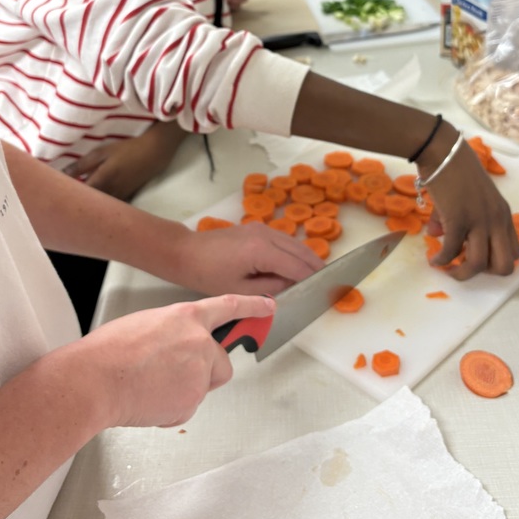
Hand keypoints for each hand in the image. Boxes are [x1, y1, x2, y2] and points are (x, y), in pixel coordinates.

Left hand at [64, 122, 187, 200]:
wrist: (155, 153)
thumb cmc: (127, 149)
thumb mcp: (102, 152)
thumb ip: (82, 164)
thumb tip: (63, 174)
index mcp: (102, 181)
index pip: (79, 197)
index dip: (66, 200)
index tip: (55, 199)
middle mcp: (110, 194)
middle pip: (88, 207)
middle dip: (75, 207)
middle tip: (62, 205)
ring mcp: (119, 198)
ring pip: (99, 210)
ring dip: (88, 208)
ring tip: (76, 205)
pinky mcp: (126, 198)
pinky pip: (109, 208)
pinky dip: (100, 208)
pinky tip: (94, 204)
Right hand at [83, 294, 276, 427]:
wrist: (97, 379)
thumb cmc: (109, 352)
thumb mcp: (145, 324)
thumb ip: (172, 332)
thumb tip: (175, 347)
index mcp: (186, 317)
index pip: (228, 307)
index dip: (251, 306)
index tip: (268, 307)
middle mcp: (199, 342)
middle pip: (222, 362)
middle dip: (207, 372)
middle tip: (175, 376)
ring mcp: (199, 372)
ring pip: (202, 387)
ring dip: (184, 390)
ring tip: (150, 386)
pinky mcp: (192, 400)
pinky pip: (186, 408)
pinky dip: (171, 409)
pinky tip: (148, 399)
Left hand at [172, 221, 323, 295]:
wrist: (186, 253)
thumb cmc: (208, 275)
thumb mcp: (240, 290)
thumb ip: (271, 289)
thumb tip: (294, 287)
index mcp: (262, 251)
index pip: (297, 267)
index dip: (315, 280)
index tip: (329, 291)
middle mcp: (266, 234)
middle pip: (301, 251)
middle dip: (317, 268)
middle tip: (332, 284)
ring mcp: (262, 228)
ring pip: (295, 243)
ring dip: (308, 259)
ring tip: (320, 277)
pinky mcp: (257, 228)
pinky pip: (284, 240)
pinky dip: (295, 252)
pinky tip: (299, 266)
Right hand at [421, 135, 518, 279]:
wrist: (443, 151)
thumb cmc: (455, 169)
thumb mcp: (467, 197)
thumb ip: (456, 218)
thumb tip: (436, 234)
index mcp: (503, 214)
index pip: (514, 252)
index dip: (496, 262)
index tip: (476, 258)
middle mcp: (497, 220)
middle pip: (504, 266)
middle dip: (484, 273)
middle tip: (465, 266)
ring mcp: (479, 221)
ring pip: (478, 264)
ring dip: (461, 273)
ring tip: (448, 269)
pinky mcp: (458, 220)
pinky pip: (451, 251)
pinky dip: (441, 260)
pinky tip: (434, 259)